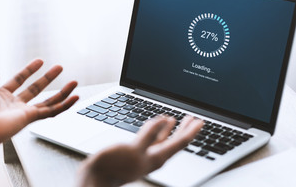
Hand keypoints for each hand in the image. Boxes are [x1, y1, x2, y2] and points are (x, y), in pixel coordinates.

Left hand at [0, 59, 78, 175]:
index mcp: (3, 96)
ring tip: (74, 82)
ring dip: (62, 92)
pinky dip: (64, 105)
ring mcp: (24, 112)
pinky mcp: (31, 118)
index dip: (30, 69)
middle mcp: (15, 104)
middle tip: (59, 67)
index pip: (20, 79)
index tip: (40, 61)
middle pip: (36, 88)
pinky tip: (74, 98)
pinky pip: (51, 111)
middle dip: (48, 78)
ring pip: (48, 101)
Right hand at [77, 116, 202, 186]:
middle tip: (193, 118)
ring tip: (175, 119)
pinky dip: (155, 131)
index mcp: (157, 157)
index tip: (200, 121)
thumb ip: (149, 135)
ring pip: (163, 140)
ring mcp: (144, 156)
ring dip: (170, 129)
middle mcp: (154, 157)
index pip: (180, 142)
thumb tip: (163, 121)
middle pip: (174, 141)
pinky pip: (150, 140)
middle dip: (184, 129)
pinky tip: (153, 127)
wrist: (95, 179)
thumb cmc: (113, 168)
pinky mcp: (134, 153)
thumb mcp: (133, 149)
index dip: (191, 130)